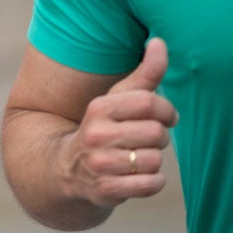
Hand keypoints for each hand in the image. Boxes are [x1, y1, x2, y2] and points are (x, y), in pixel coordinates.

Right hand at [64, 38, 178, 207]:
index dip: (166, 110)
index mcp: (99, 108)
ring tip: (139, 158)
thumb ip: (144, 74)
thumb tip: (159, 42)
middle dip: (160, 137)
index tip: (165, 117)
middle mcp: (96, 135)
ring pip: (155, 160)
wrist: (66, 172)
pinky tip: (139, 177)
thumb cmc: (103, 129)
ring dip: (154, 161)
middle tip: (148, 140)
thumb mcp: (117, 100)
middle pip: (156, 133)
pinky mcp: (106, 190)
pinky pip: (150, 184)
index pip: (149, 102)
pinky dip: (152, 182)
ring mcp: (100, 165)